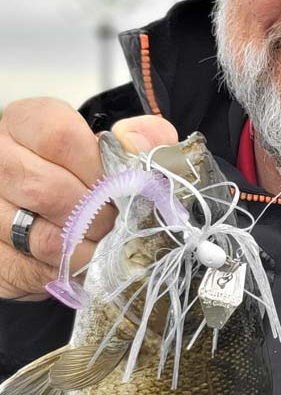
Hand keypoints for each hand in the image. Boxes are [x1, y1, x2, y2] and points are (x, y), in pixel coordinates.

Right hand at [0, 98, 177, 300]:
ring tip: (103, 239)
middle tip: (116, 219)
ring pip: (45, 238)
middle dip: (97, 213)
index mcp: (26, 124)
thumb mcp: (117, 146)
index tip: (117, 182)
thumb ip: (140, 139)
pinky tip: (80, 257)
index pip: (59, 138)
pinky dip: (71, 270)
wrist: (56, 212)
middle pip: (49, 191)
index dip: (98, 167)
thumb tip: (138, 142)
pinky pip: (38, 270)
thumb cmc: (87, 173)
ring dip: (88, 246)